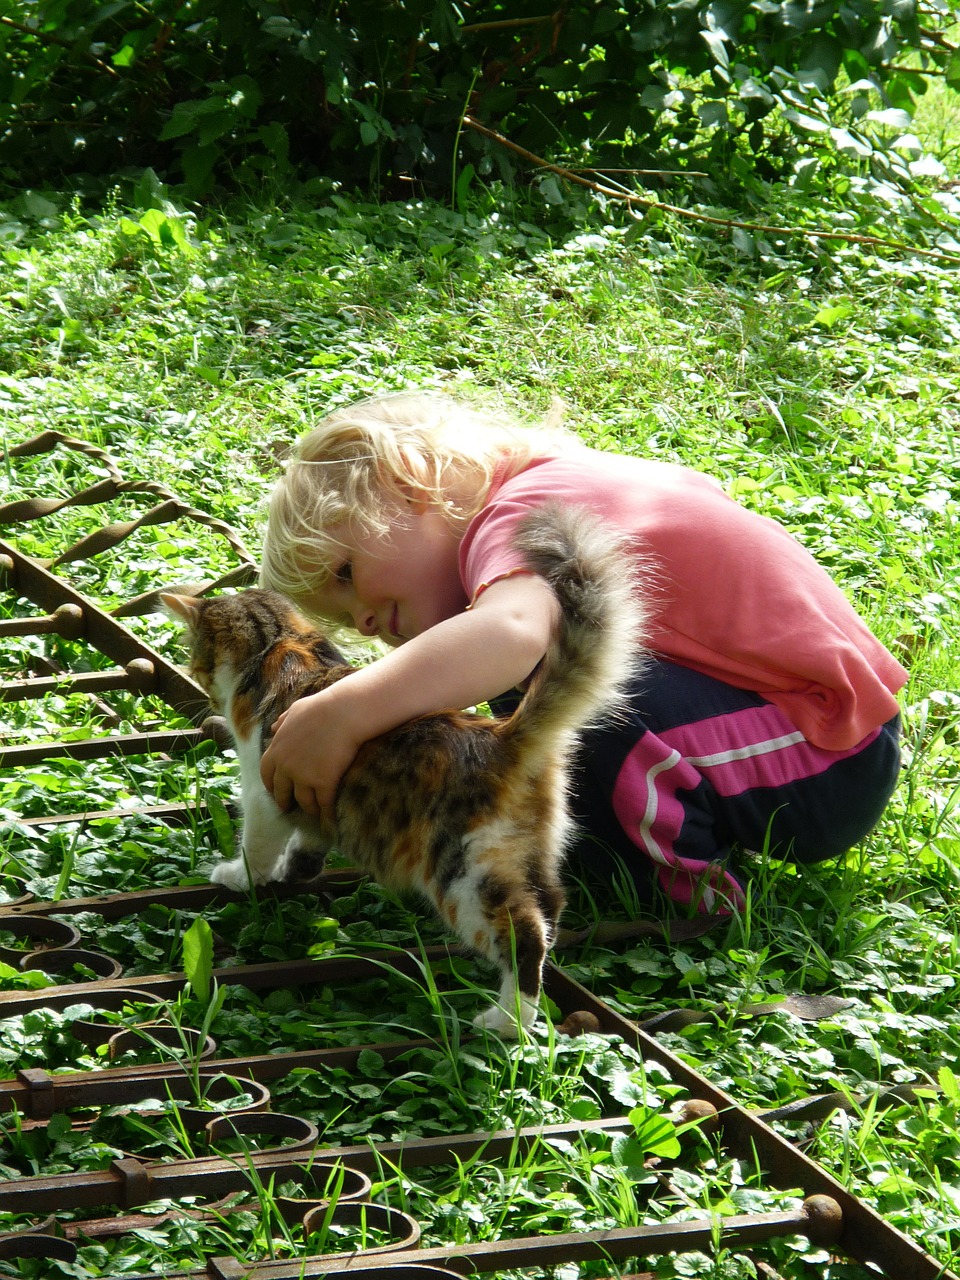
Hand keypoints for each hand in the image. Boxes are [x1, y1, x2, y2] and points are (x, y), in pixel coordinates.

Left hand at [259, 690, 360, 817]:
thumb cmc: (321, 707)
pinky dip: (326, 813)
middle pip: (282, 791)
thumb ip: (282, 722)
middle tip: (288, 808)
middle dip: (284, 801)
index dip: (270, 784)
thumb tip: (273, 728)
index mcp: (277, 749)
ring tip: (313, 812)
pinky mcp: (323, 783)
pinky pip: (323, 804)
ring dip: (308, 808)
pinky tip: (329, 819)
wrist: (343, 713)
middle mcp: (286, 766)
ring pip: (303, 801)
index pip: (266, 773)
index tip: (274, 790)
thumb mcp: (295, 710)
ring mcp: (304, 777)